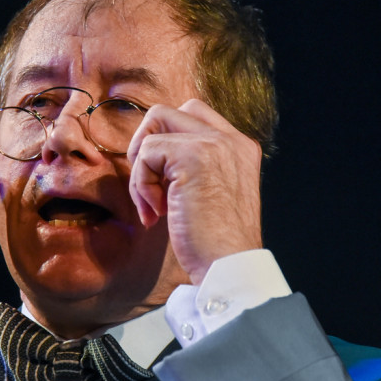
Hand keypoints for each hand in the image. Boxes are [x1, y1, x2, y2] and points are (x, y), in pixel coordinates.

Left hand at [127, 99, 262, 284]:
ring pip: (153, 127)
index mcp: (238, 147)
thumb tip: (150, 154)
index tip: (165, 185)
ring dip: (141, 168)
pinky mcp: (193, 155)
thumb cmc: (214, 243)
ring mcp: (214, 144)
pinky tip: (158, 213)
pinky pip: (146, 152)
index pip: (192, 115)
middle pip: (168, 112)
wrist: (228, 268)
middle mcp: (231, 140)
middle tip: (149, 187)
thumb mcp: (210, 194)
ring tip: (153, 205)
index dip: (164, 143)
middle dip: (146, 147)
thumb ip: (192, 167)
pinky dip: (141, 184)